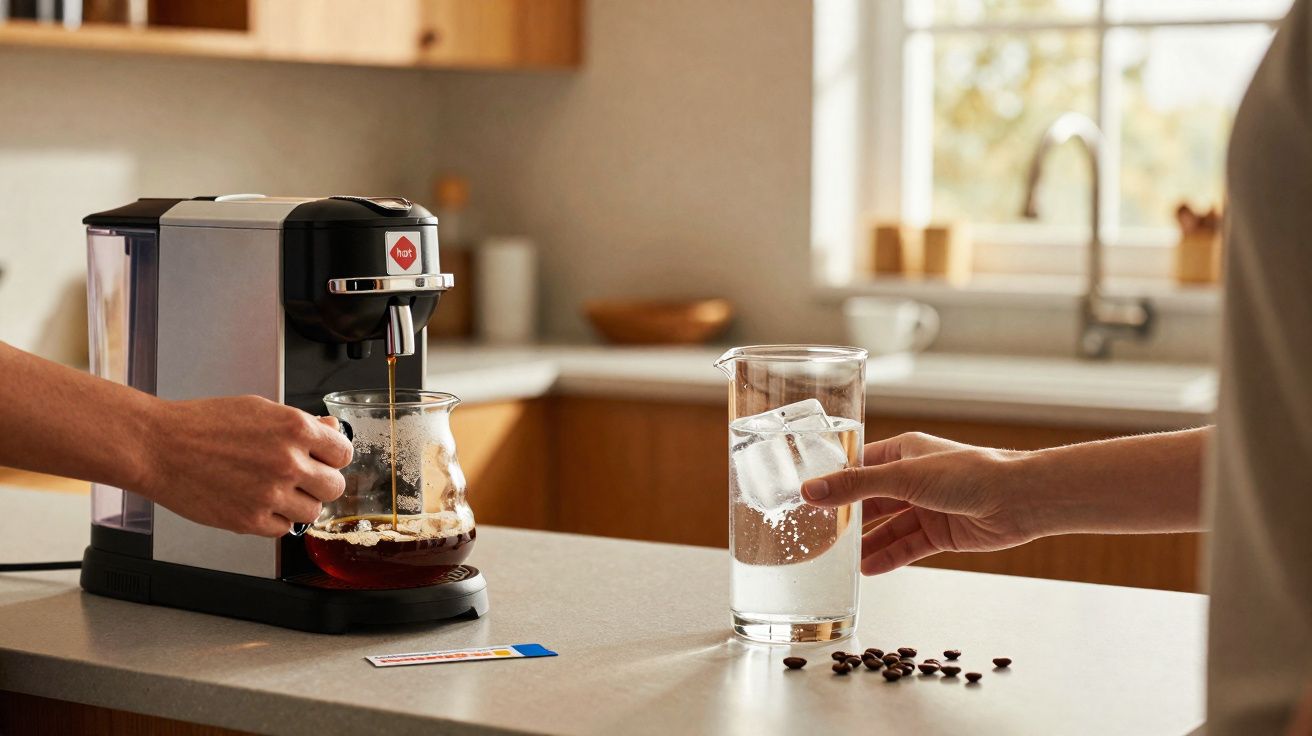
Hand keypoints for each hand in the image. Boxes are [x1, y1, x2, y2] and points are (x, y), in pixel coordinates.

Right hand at [137, 395, 352, 536]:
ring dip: (300, 504)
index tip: (324, 459)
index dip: (333, 457)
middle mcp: (289, 462)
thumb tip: (330, 428)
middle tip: (302, 478)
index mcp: (295, 428)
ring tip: (277, 491)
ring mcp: (271, 494)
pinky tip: (259, 503)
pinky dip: (276, 520)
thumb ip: (301, 423)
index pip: (344, 453)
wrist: (159, 446)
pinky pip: (285, 529)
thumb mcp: (260, 409)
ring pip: (313, 512)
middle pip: (335, 486)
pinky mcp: (250, 521)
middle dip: (321, 482)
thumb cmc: (203, 424)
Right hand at [802, 432, 1041, 575]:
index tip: (808, 498)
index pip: (859, 466)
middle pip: (871, 500)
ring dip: (866, 543)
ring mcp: (928, 507)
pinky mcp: (941, 534)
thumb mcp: (903, 476)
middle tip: (817, 534)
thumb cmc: (968, 473)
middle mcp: (914, 479)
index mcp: (904, 452)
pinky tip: (869, 569)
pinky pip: (908, 547)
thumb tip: (812, 491)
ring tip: (837, 562)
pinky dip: (889, 557)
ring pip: (888, 527)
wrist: (1019, 499)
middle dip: (847, 517)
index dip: (835, 481)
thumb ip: (856, 486)